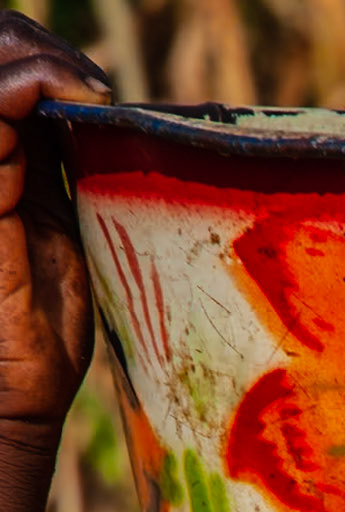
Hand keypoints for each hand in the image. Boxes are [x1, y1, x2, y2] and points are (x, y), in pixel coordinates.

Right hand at [0, 12, 109, 511]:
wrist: (21, 390)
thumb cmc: (47, 327)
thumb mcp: (60, 225)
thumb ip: (55, 162)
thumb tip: (83, 97)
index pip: (2, 71)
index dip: (40, 54)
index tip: (94, 84)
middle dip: (35, 46)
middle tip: (87, 79)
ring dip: (34, 58)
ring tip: (80, 86)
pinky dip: (25, 85)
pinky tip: (63, 99)